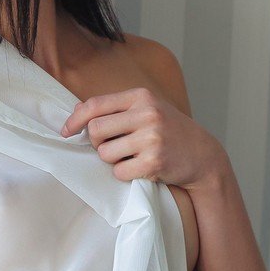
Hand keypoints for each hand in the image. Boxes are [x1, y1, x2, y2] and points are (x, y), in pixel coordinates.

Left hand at [60, 86, 226, 190]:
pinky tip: (140, 168)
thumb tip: (78, 111)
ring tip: (131, 157)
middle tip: (112, 147)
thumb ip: (116, 109)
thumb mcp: (148, 109)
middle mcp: (147, 114)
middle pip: (95, 131)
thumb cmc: (169, 132)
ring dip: (112, 160)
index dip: (75, 119)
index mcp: (142, 96)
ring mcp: (151, 138)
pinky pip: (119, 172)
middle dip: (97, 143)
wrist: (203, 155)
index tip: (66, 132)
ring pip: (105, 154)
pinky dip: (124, 174)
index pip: (95, 105)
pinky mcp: (154, 163)